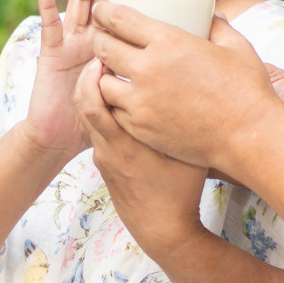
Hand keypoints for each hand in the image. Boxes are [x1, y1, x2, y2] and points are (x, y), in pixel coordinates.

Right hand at [24, 0, 141, 155]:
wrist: (61, 141)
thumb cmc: (101, 122)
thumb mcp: (132, 97)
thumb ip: (150, 83)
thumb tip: (190, 78)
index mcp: (111, 46)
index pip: (127, 12)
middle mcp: (91, 38)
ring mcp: (70, 42)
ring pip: (80, 1)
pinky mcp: (51, 54)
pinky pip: (49, 26)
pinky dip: (47, 4)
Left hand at [75, 59, 207, 255]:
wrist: (162, 231)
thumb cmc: (184, 191)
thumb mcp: (192, 155)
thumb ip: (189, 123)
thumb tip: (199, 94)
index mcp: (129, 141)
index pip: (95, 100)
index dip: (93, 72)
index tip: (107, 51)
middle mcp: (111, 146)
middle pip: (84, 102)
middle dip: (88, 74)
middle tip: (103, 53)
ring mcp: (104, 156)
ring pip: (87, 115)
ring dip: (92, 90)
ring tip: (108, 70)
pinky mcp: (104, 164)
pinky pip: (95, 129)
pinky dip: (99, 108)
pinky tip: (116, 99)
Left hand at [89, 3, 283, 170]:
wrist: (248, 137)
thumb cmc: (246, 90)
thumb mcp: (236, 47)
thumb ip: (219, 26)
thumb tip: (212, 15)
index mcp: (169, 41)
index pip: (120, 19)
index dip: (106, 12)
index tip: (102, 10)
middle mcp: (148, 69)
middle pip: (104, 48)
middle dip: (99, 40)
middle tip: (102, 38)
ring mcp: (141, 101)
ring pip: (102, 82)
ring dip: (103, 74)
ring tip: (111, 71)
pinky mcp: (141, 128)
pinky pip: (113, 111)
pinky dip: (114, 103)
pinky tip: (123, 99)